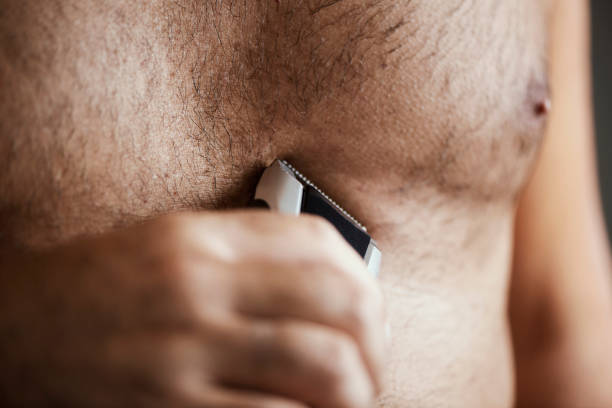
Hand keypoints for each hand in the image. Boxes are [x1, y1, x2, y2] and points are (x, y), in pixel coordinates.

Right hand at [0, 212, 385, 407]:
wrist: (17, 327)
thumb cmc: (100, 285)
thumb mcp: (171, 244)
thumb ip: (245, 252)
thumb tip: (324, 277)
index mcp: (202, 240)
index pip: (318, 242)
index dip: (363, 276)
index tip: (368, 303)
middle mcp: (201, 287)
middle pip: (336, 299)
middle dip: (374, 334)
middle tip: (373, 356)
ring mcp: (188, 349)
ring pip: (319, 361)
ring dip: (356, 384)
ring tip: (355, 394)